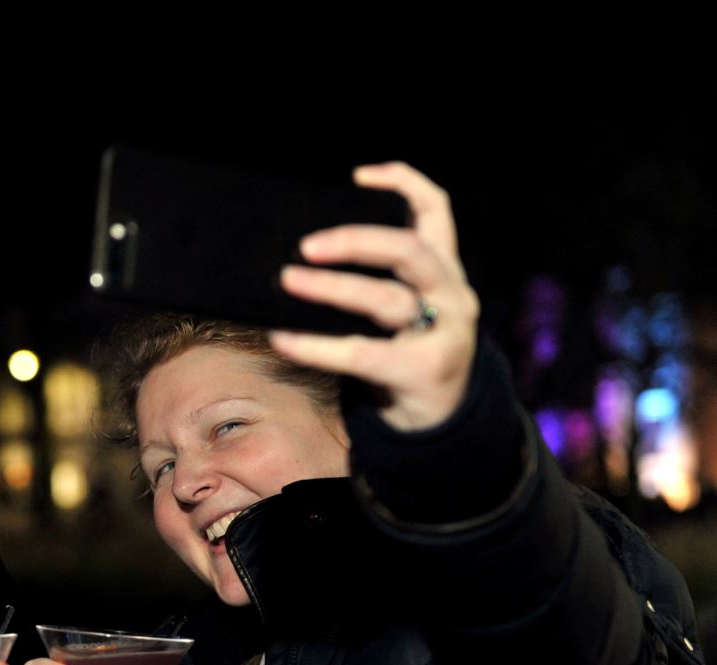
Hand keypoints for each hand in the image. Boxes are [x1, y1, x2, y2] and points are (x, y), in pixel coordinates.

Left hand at [271, 161, 479, 432]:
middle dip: (356, 241)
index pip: (436, 210)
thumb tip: (299, 255)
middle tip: (306, 245)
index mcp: (443, 269)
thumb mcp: (404, 307)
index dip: (402, 183)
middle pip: (409, 250)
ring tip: (288, 280)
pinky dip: (317, 346)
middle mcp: (451, 293)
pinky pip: (364, 354)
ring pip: (387, 300)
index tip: (358, 177)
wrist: (438, 418)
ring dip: (332, 288)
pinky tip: (284, 338)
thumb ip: (376, 278)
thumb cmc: (404, 351)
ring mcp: (443, 332)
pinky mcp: (424, 370)